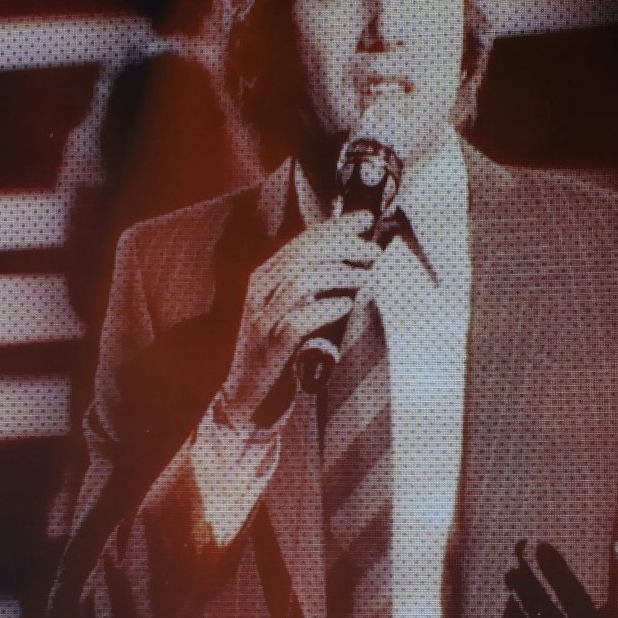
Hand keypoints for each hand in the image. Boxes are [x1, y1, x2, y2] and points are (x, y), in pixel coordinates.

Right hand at [219, 209, 380, 426]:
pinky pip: (298, 321)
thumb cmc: (275, 353)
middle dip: (341, 245)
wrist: (247, 399)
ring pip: (300, 282)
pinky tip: (345, 305)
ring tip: (364, 277)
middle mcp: (258, 295)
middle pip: (301, 255)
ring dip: (338, 275)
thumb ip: (309, 286)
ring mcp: (262, 322)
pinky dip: (325, 308)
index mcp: (263, 280)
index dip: (334, 227)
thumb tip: (351, 259)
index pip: (300, 241)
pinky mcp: (270, 350)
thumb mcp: (288, 310)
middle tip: (371, 250)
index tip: (364, 219)